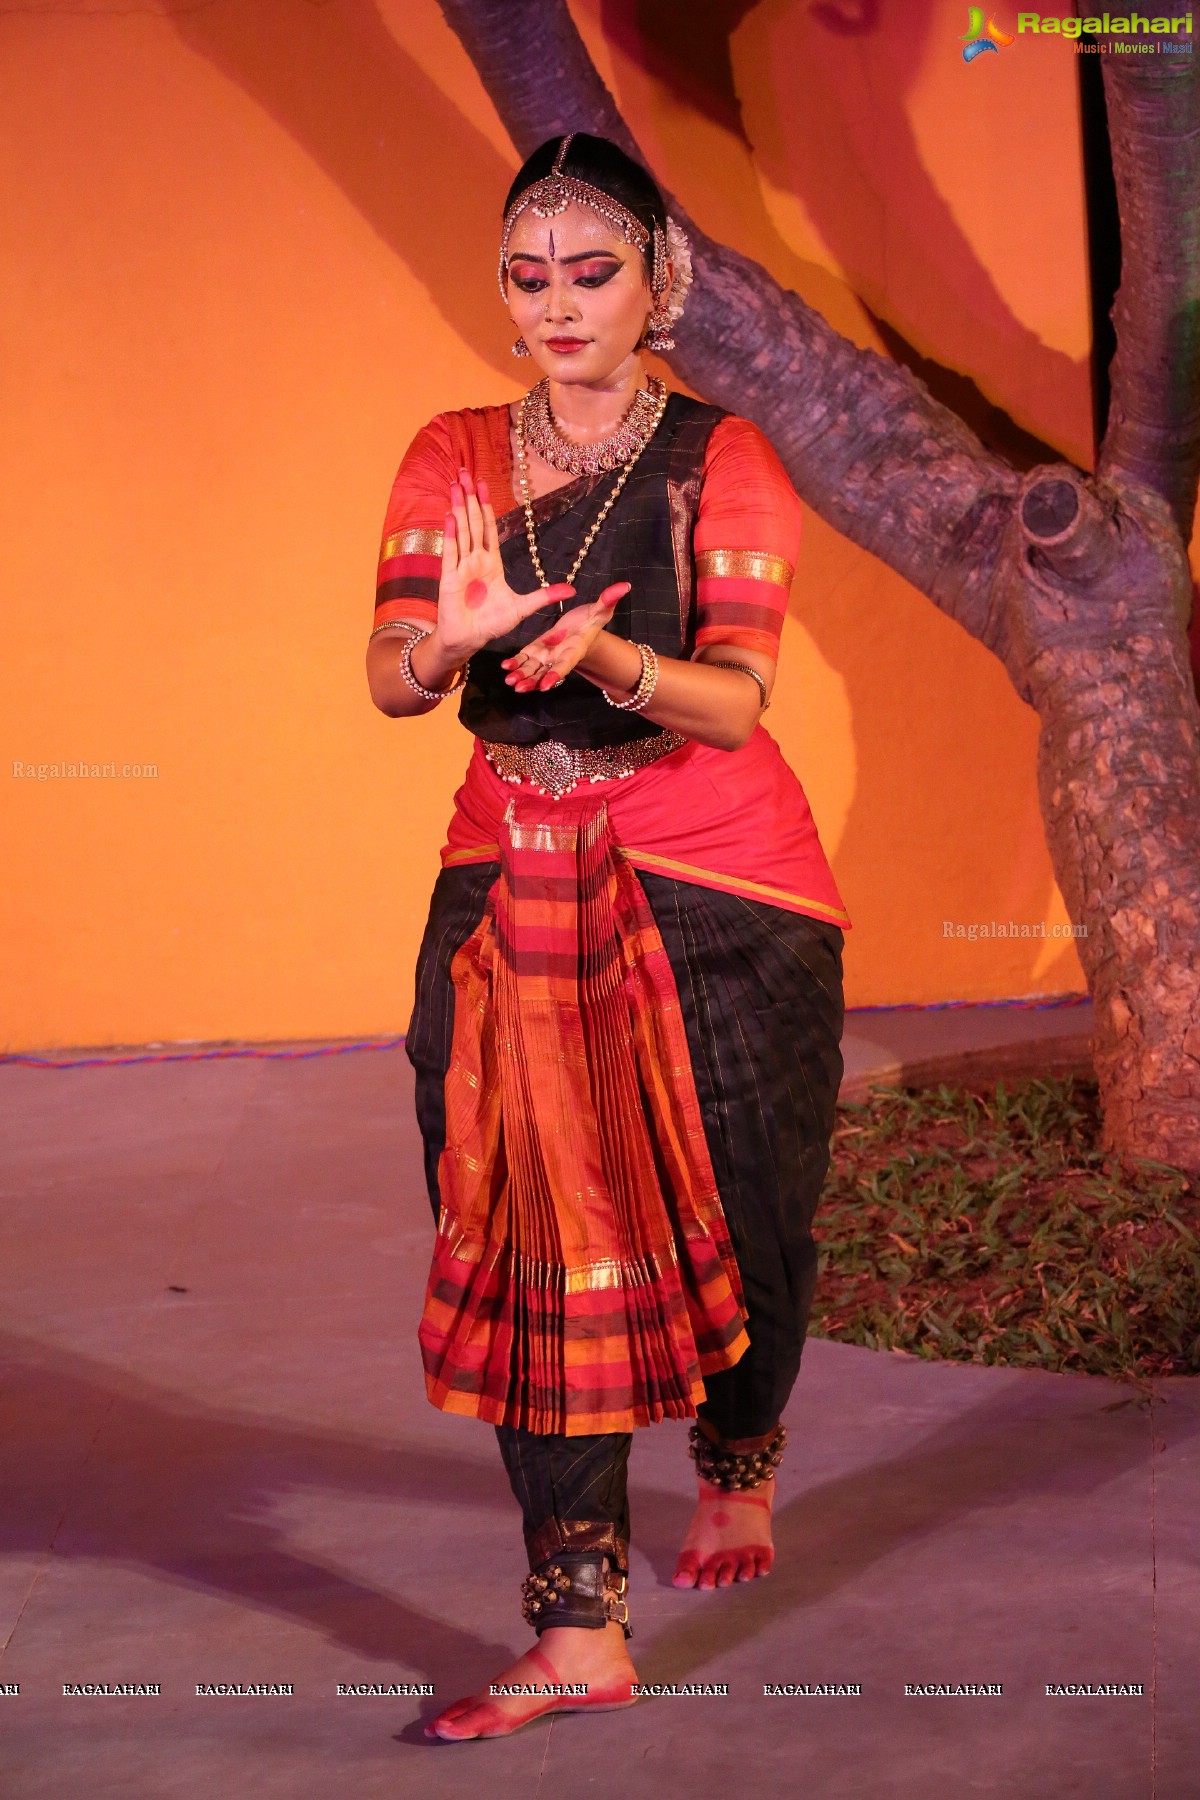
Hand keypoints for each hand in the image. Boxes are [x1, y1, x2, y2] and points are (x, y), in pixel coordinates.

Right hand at [436, 466, 576, 660]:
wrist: (469, 641)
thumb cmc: (491, 625)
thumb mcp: (523, 608)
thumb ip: (544, 596)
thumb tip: (571, 590)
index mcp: (490, 564)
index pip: (488, 529)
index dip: (486, 507)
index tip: (483, 485)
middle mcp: (474, 560)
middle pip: (473, 522)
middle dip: (470, 498)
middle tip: (466, 473)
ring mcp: (461, 567)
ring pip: (461, 531)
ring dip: (459, 507)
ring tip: (457, 485)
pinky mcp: (449, 578)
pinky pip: (451, 552)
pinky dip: (451, 534)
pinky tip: (450, 515)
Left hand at [500, 583, 631, 691]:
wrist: (582, 629)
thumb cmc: (591, 621)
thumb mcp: (600, 610)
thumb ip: (609, 600)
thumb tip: (624, 586)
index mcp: (574, 649)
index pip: (565, 664)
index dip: (556, 674)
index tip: (546, 685)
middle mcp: (560, 656)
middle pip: (546, 672)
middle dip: (533, 681)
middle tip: (519, 688)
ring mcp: (547, 656)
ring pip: (533, 670)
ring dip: (522, 676)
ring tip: (510, 681)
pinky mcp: (537, 651)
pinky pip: (525, 660)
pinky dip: (516, 664)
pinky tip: (506, 667)